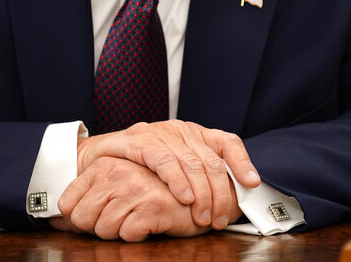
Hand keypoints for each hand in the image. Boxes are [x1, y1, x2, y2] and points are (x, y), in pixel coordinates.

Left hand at [55, 156, 210, 240]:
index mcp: (104, 166)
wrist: (195, 194)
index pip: (67, 205)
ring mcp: (135, 187)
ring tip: (137, 219)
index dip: (81, 219)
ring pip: (104, 230)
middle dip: (98, 228)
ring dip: (120, 232)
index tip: (99, 215)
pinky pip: (127, 235)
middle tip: (121, 220)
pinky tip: (149, 224)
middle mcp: (117, 172)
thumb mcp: (115, 187)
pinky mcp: (153, 206)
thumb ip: (87, 199)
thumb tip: (53, 221)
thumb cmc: (151, 194)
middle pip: (82, 220)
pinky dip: (137, 236)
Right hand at [76, 120, 258, 228]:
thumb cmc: (140, 168)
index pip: (227, 142)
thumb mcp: (175, 171)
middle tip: (220, 219)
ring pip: (191, 162)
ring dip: (201, 193)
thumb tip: (231, 200)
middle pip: (212, 160)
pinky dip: (177, 180)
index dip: (243, 162)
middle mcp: (181, 129)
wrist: (98, 158)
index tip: (252, 184)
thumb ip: (199, 178)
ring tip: (203, 217)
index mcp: (195, 134)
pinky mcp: (139, 139)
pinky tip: (183, 197)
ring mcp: (160, 132)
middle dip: (220, 194)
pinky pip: (164, 159)